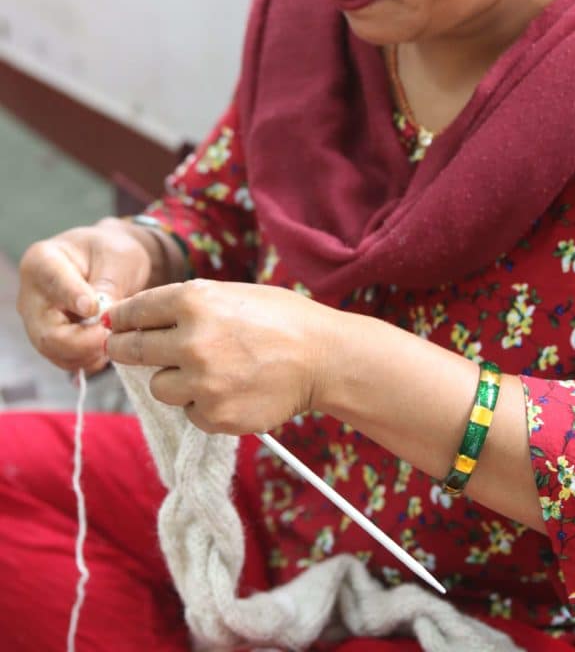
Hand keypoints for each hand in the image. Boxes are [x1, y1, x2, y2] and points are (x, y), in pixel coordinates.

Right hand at [16, 218, 155, 374]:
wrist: (110, 262)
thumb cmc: (111, 252)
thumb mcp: (118, 258)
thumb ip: (108, 285)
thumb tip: (101, 318)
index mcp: (42, 260)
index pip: (53, 284)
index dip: (73, 299)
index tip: (94, 308)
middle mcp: (31, 294)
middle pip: (47, 331)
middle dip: (82, 341)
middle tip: (111, 337)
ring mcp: (37, 320)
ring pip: (54, 350)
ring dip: (87, 353)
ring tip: (113, 340)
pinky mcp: (49, 339)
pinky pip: (63, 358)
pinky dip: (86, 359)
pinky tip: (106, 348)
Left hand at [105, 279, 333, 434]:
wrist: (323, 358)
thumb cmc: (282, 320)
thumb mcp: (232, 294)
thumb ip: (186, 304)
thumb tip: (136, 316)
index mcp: (195, 301)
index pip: (135, 310)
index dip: (122, 318)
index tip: (115, 324)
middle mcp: (191, 340)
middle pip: (131, 350)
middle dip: (128, 349)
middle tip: (130, 350)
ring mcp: (201, 382)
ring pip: (159, 386)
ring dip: (174, 380)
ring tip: (210, 371)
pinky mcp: (214, 415)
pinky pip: (189, 411)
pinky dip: (203, 404)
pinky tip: (231, 389)